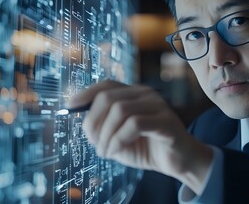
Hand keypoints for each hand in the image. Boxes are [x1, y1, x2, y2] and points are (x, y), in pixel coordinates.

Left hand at [66, 80, 212, 193]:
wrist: (178, 162)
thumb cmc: (148, 148)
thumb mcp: (118, 139)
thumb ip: (102, 128)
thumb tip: (84, 123)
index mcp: (135, 95)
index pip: (107, 85)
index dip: (86, 93)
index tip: (70, 107)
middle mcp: (146, 95)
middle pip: (108, 97)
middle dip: (94, 123)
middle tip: (95, 145)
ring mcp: (158, 106)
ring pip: (120, 110)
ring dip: (106, 135)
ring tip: (106, 152)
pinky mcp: (166, 121)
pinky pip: (135, 124)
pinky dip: (119, 140)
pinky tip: (117, 151)